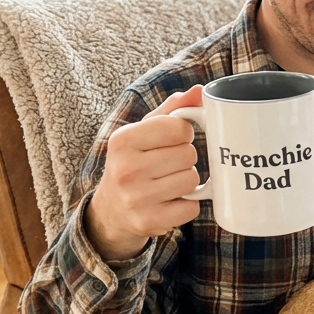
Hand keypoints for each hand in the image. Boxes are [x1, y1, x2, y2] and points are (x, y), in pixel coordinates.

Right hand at [85, 85, 203, 260]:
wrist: (112, 210)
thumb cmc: (134, 162)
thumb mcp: (144, 131)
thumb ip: (173, 109)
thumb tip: (201, 91)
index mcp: (123, 140)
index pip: (178, 127)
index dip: (183, 133)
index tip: (171, 140)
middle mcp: (126, 169)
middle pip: (188, 154)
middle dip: (184, 158)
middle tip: (167, 164)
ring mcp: (136, 198)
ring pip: (192, 180)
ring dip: (187, 181)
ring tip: (168, 182)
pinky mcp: (149, 221)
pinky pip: (192, 207)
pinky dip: (187, 204)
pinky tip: (169, 200)